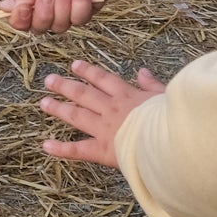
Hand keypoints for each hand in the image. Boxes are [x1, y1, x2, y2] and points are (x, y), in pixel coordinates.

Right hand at [3, 0, 132, 32]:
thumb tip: (5, 9)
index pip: (16, 15)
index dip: (19, 18)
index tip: (25, 9)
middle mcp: (42, 2)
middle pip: (35, 26)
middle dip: (44, 11)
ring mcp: (63, 9)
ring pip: (57, 27)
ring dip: (63, 5)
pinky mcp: (81, 12)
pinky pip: (77, 21)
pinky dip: (80, 5)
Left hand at [40, 59, 165, 168]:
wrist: (170, 142)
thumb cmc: (172, 120)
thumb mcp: (165, 97)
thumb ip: (152, 85)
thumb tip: (143, 72)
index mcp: (128, 96)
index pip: (104, 80)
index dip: (88, 71)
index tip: (74, 65)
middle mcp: (112, 109)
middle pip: (84, 94)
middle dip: (65, 86)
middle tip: (49, 80)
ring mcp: (104, 129)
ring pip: (76, 116)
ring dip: (59, 108)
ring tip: (44, 103)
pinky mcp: (102, 150)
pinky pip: (78, 149)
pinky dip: (62, 149)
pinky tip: (46, 146)